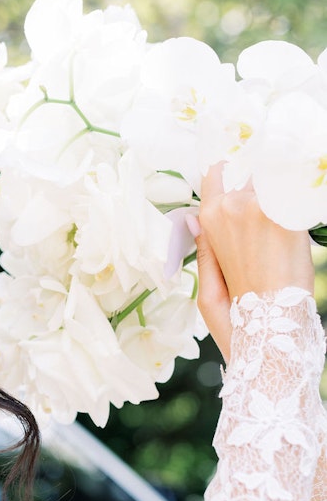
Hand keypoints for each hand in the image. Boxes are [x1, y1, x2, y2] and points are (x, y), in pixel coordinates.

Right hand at [192, 165, 314, 360]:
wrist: (273, 333)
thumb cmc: (239, 319)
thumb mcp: (208, 291)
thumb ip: (205, 250)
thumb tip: (194, 220)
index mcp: (209, 221)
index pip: (217, 173)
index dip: (233, 168)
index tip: (248, 171)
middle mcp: (232, 206)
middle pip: (253, 172)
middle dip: (266, 184)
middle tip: (276, 205)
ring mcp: (261, 207)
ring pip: (278, 178)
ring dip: (287, 192)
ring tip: (293, 218)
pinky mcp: (290, 216)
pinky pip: (300, 193)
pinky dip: (305, 200)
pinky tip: (307, 214)